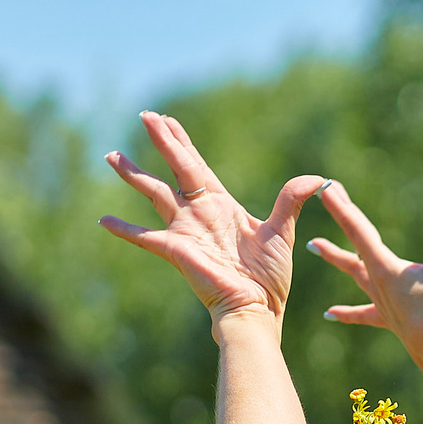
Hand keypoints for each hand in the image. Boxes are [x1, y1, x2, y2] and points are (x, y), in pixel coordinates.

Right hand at [99, 112, 324, 329]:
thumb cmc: (270, 278)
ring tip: (111, 155)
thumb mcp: (282, 232)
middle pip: (175, 167)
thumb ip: (292, 200)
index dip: (182, 141)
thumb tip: (319, 178)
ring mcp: (185, 230)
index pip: (196, 164)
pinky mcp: (176, 250)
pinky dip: (124, 230)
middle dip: (162, 140)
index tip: (166, 120)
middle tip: (144, 115)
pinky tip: (103, 221)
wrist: (257, 308)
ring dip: (133, 174)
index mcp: (221, 204)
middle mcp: (199, 212)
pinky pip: (145, 237)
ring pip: (154, 192)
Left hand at [310, 186, 422, 373]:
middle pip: (354, 245)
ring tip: (313, 246)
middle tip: (326, 196)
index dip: (343, 208)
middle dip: (342, 218)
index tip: (326, 188)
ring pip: (354, 274)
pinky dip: (347, 312)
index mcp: (385, 269)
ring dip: (336, 257)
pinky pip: (363, 313)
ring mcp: (381, 302)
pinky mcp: (389, 319)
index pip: (360, 231)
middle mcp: (377, 283)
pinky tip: (329, 313)